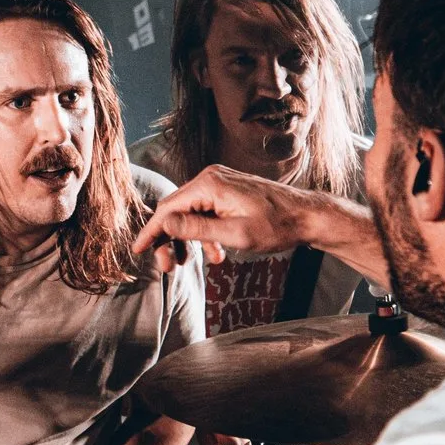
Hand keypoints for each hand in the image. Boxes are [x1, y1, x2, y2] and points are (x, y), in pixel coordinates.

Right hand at [134, 165, 384, 281]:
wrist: (307, 216)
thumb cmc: (276, 226)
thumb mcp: (235, 234)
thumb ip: (197, 229)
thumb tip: (164, 224)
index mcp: (210, 184)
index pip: (168, 208)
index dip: (151, 232)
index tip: (138, 250)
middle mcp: (211, 178)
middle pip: (175, 210)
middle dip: (169, 240)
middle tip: (168, 267)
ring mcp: (220, 183)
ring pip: (189, 213)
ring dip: (187, 239)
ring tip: (189, 263)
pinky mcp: (228, 191)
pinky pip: (205, 211)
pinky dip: (204, 233)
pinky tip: (216, 254)